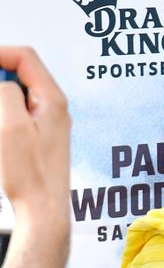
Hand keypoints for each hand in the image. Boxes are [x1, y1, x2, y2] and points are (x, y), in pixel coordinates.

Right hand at [0, 47, 70, 233]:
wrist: (44, 210)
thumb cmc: (29, 172)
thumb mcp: (10, 126)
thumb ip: (4, 93)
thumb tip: (1, 79)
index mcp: (52, 100)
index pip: (24, 57)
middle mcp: (54, 108)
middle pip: (17, 74)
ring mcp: (47, 123)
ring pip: (13, 96)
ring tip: (2, 133)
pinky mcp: (38, 138)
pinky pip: (15, 116)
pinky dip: (2, 117)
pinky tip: (1, 141)